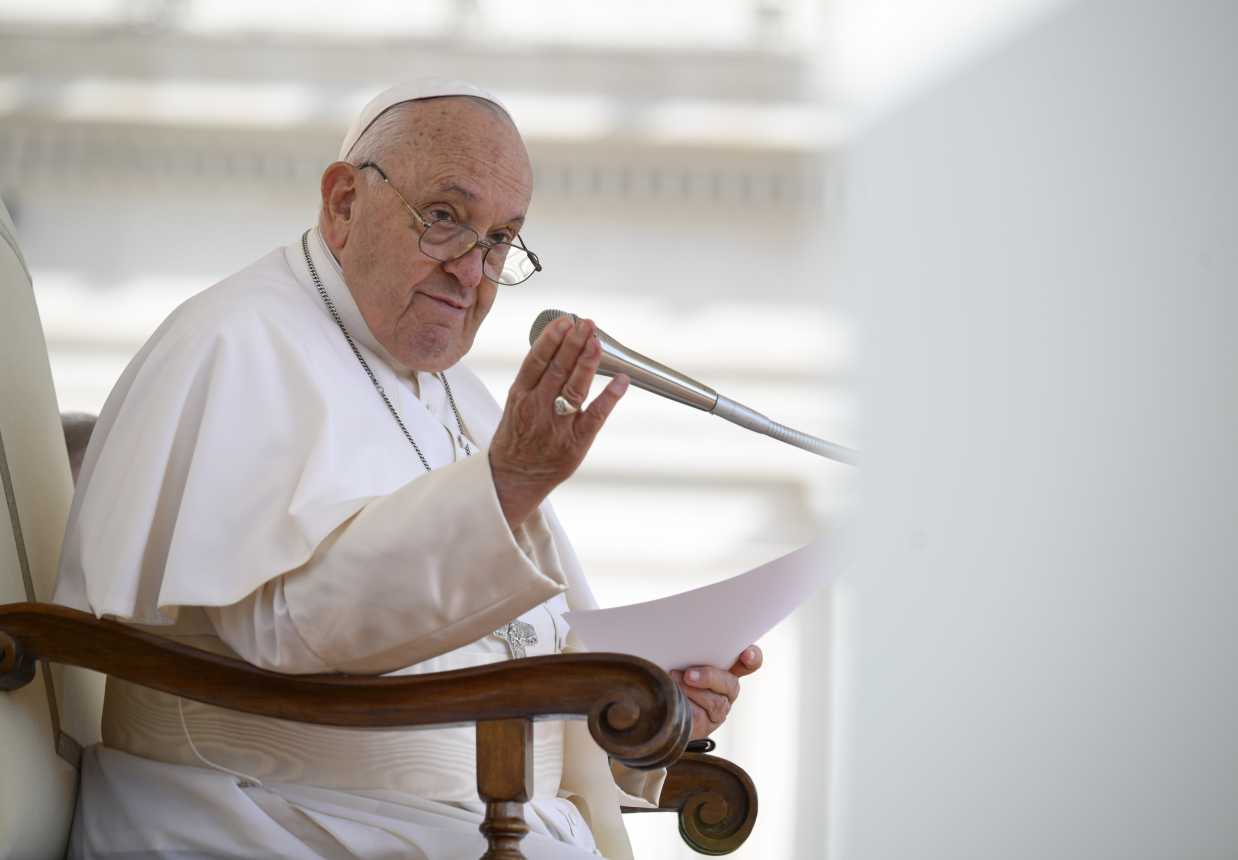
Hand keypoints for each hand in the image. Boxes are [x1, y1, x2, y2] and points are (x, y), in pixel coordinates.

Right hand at [489, 316, 628, 529]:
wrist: (513, 477)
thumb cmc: (518, 435)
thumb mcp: (517, 403)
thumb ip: (536, 378)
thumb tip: (559, 345)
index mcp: (520, 395)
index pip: (536, 360)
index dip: (551, 339)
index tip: (565, 321)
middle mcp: (537, 408)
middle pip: (557, 369)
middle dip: (574, 343)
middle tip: (587, 324)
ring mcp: (557, 426)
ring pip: (574, 388)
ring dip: (588, 362)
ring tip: (598, 342)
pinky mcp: (576, 442)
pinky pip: (596, 416)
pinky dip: (610, 397)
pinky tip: (622, 381)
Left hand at [671, 645, 762, 739]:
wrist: (654, 699)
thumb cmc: (670, 668)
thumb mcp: (682, 656)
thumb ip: (692, 652)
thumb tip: (687, 644)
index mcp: (727, 666)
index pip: (750, 661)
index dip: (753, 657)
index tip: (746, 654)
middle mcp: (727, 688)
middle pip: (731, 683)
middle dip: (710, 677)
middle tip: (688, 675)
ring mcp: (719, 708)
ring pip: (716, 702)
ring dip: (693, 691)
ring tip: (673, 682)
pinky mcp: (706, 724)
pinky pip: (699, 716)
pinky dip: (685, 705)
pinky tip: (674, 699)